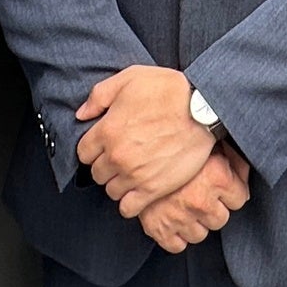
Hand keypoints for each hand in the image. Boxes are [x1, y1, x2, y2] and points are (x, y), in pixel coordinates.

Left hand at [77, 66, 217, 217]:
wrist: (204, 108)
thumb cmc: (169, 90)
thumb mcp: (130, 78)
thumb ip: (99, 95)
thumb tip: (82, 114)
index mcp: (107, 130)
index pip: (83, 152)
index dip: (94, 147)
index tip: (106, 143)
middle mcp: (117, 156)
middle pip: (96, 172)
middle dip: (105, 164)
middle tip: (121, 155)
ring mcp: (135, 175)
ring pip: (110, 190)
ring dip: (117, 182)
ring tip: (131, 171)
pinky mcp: (154, 188)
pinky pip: (128, 208)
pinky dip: (129, 202)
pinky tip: (137, 190)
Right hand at [139, 141, 252, 252]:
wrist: (136, 146)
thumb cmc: (176, 141)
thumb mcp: (209, 142)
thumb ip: (232, 158)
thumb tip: (244, 172)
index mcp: (218, 177)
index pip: (240, 199)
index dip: (231, 191)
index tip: (219, 186)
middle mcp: (201, 200)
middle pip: (220, 219)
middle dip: (212, 209)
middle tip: (199, 194)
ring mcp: (179, 216)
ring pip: (199, 235)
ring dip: (194, 223)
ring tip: (184, 205)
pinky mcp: (158, 228)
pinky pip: (176, 245)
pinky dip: (175, 236)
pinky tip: (173, 220)